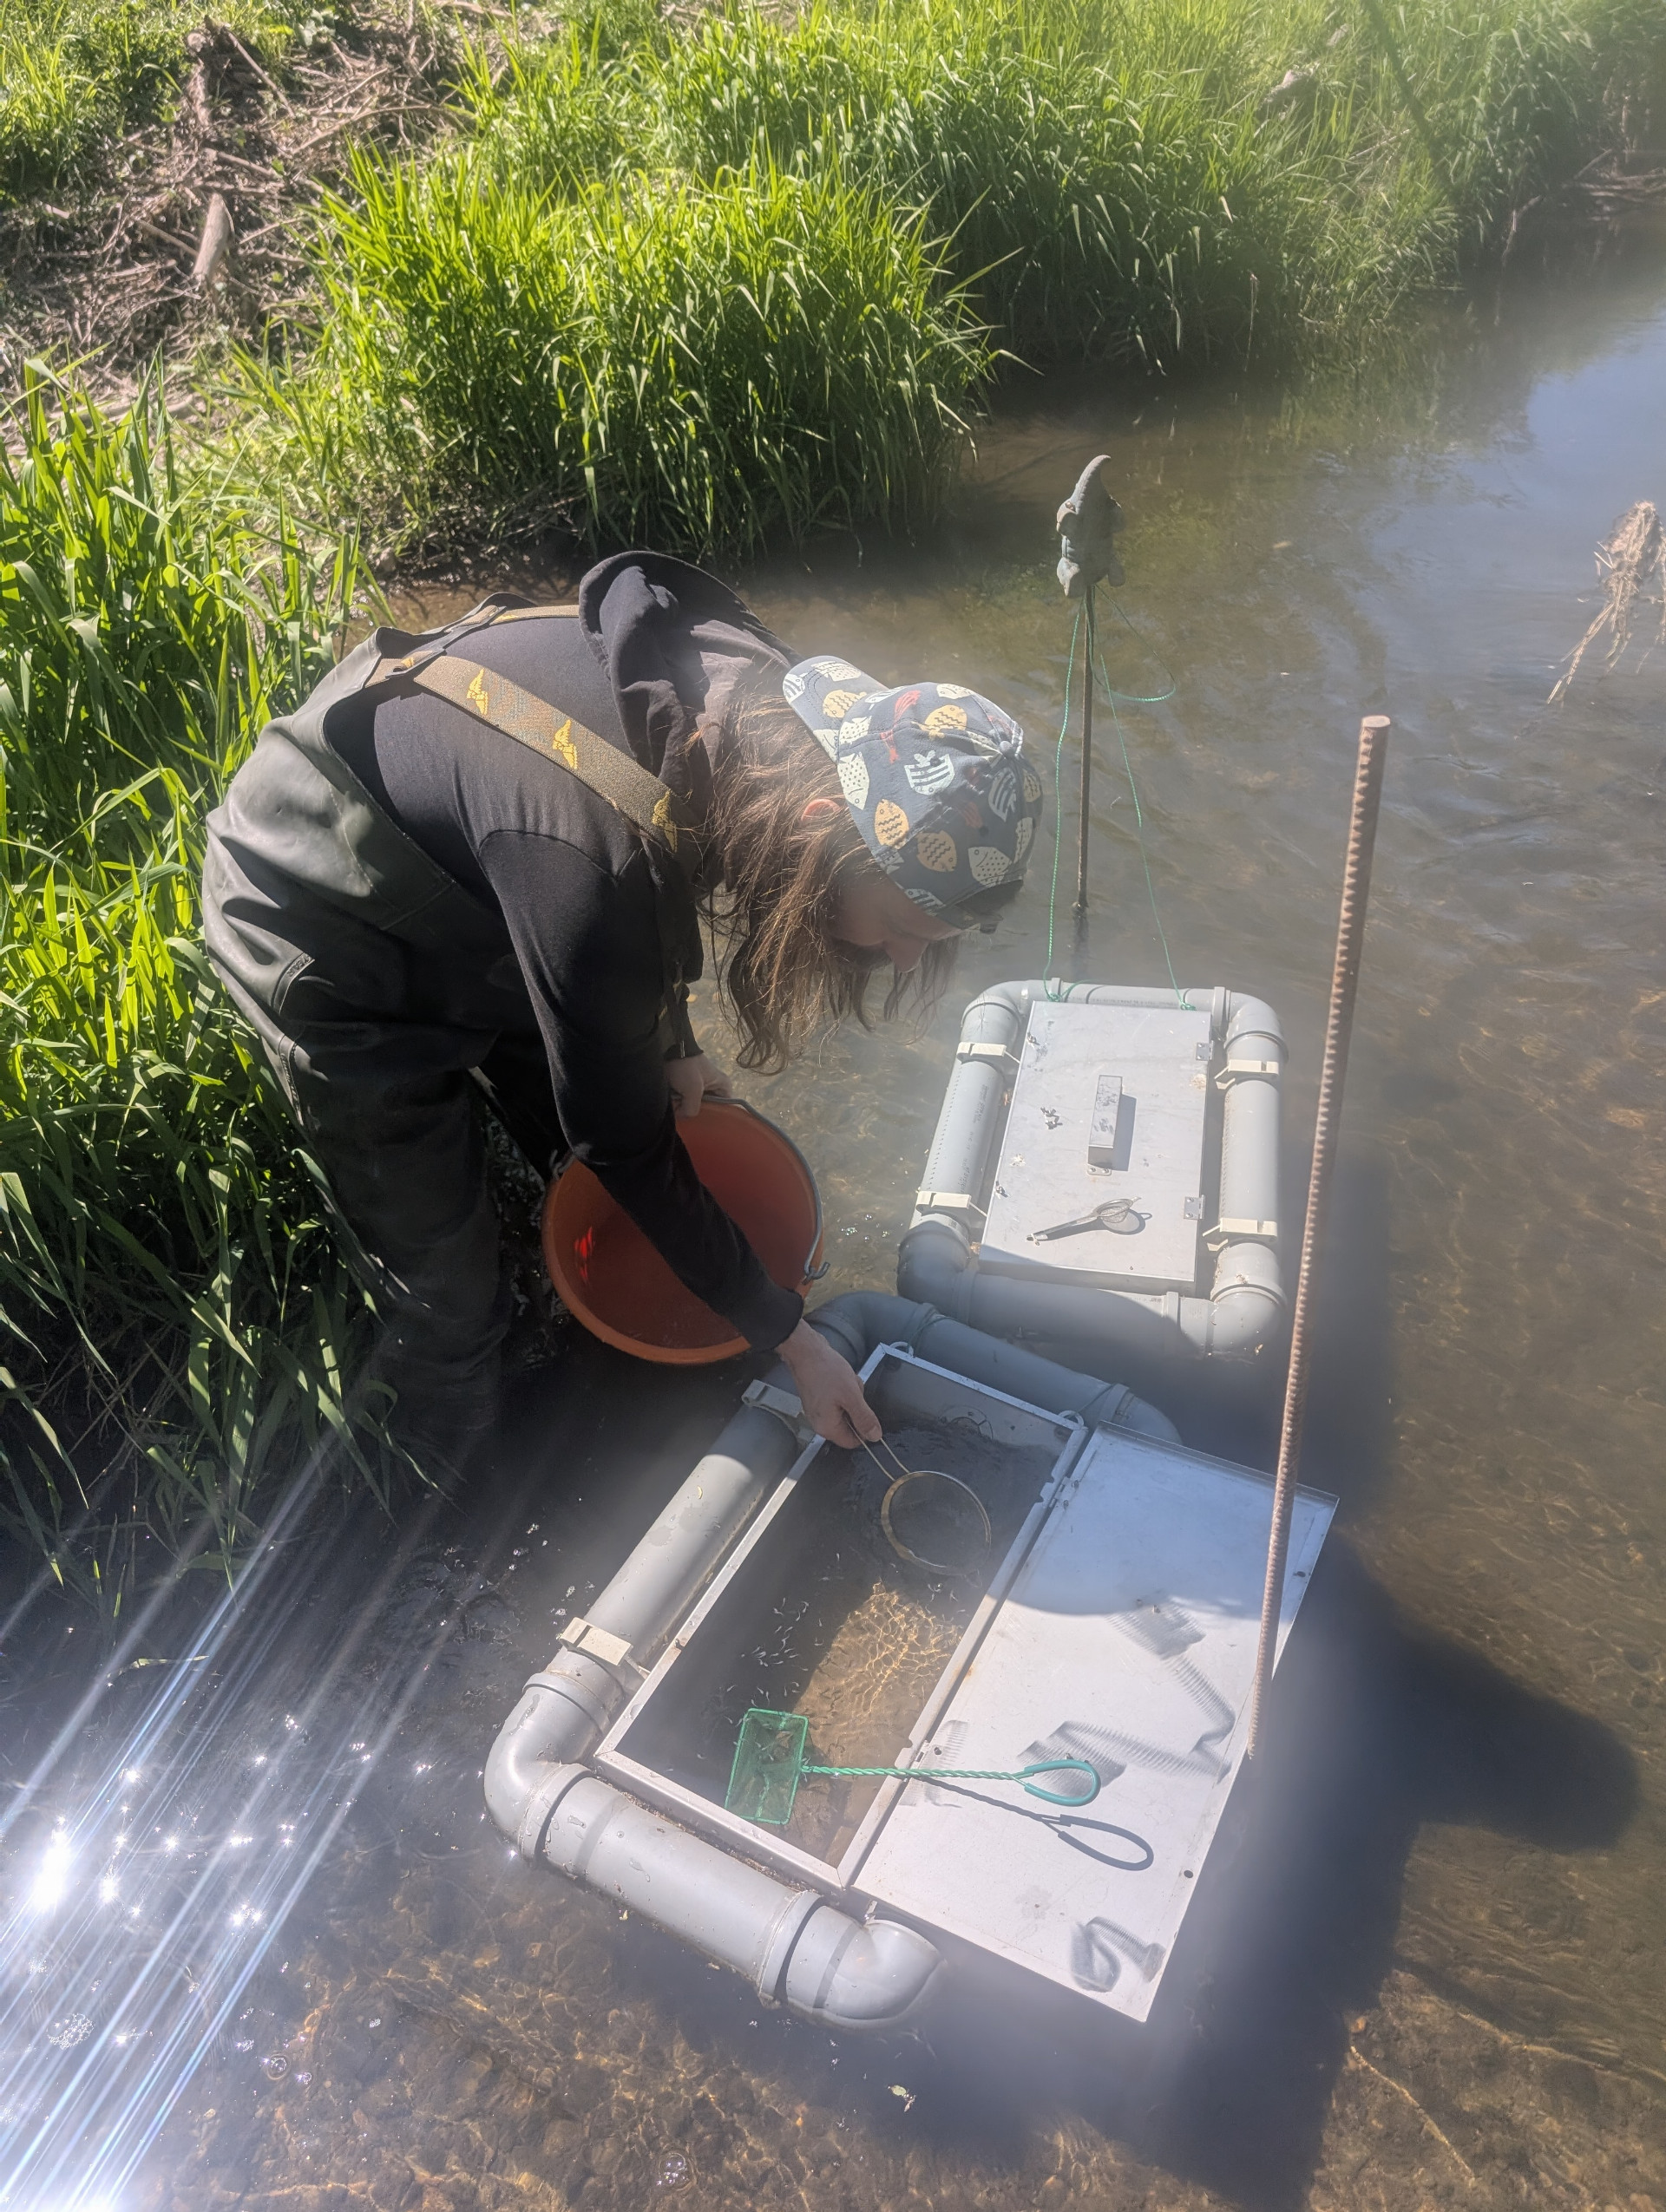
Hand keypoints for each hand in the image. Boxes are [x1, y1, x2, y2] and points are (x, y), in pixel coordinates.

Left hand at [666, 1052, 733, 1119]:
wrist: (667, 1049)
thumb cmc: (686, 1067)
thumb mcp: (692, 1089)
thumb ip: (691, 1109)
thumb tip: (683, 1117)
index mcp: (724, 1087)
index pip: (726, 1110)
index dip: (714, 1119)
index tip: (702, 1123)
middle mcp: (715, 1089)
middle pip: (708, 1110)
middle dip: (696, 1113)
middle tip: (686, 1115)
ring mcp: (702, 1088)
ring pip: (696, 1106)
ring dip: (685, 1108)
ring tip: (677, 1108)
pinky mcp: (689, 1088)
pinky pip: (687, 1101)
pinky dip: (680, 1104)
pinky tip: (674, 1105)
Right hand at [777, 1320, 881, 1447]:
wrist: (806, 1351)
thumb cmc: (824, 1371)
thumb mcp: (851, 1396)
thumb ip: (864, 1418)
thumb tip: (874, 1436)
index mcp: (827, 1427)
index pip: (852, 1442)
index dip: (864, 1428)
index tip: (868, 1412)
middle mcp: (820, 1422)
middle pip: (850, 1423)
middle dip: (857, 1406)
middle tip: (853, 1391)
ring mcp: (818, 1410)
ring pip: (846, 1409)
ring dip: (851, 1395)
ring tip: (846, 1381)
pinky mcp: (818, 1398)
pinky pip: (838, 1399)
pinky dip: (844, 1389)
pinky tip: (840, 1378)